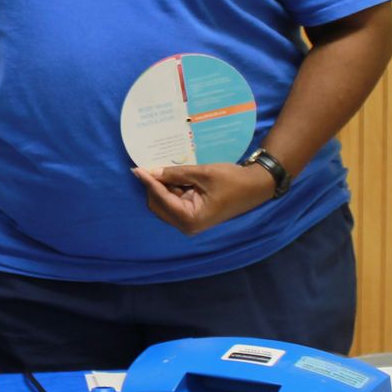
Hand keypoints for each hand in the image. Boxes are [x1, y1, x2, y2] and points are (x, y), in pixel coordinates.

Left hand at [131, 161, 277, 235]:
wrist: (255, 186)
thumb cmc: (232, 180)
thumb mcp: (202, 173)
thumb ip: (175, 174)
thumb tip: (151, 172)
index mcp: (190, 218)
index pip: (161, 199)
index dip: (149, 182)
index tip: (136, 168)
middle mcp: (187, 225)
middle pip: (158, 205)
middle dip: (153, 186)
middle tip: (149, 166)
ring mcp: (190, 221)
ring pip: (164, 203)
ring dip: (162, 187)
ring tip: (161, 168)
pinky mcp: (193, 215)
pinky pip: (174, 202)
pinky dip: (171, 189)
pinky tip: (171, 175)